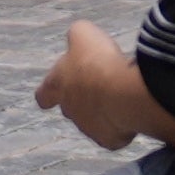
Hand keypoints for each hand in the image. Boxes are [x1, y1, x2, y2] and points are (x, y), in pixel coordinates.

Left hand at [36, 21, 167, 151]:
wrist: (122, 93)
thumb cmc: (98, 62)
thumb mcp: (84, 34)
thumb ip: (77, 35)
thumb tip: (77, 36)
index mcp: (57, 85)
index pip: (43, 94)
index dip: (49, 92)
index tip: (53, 91)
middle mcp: (69, 110)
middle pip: (71, 108)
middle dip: (84, 99)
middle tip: (102, 86)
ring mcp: (88, 128)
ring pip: (93, 122)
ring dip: (104, 112)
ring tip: (121, 97)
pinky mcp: (108, 141)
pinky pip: (113, 135)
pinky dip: (121, 126)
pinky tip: (131, 113)